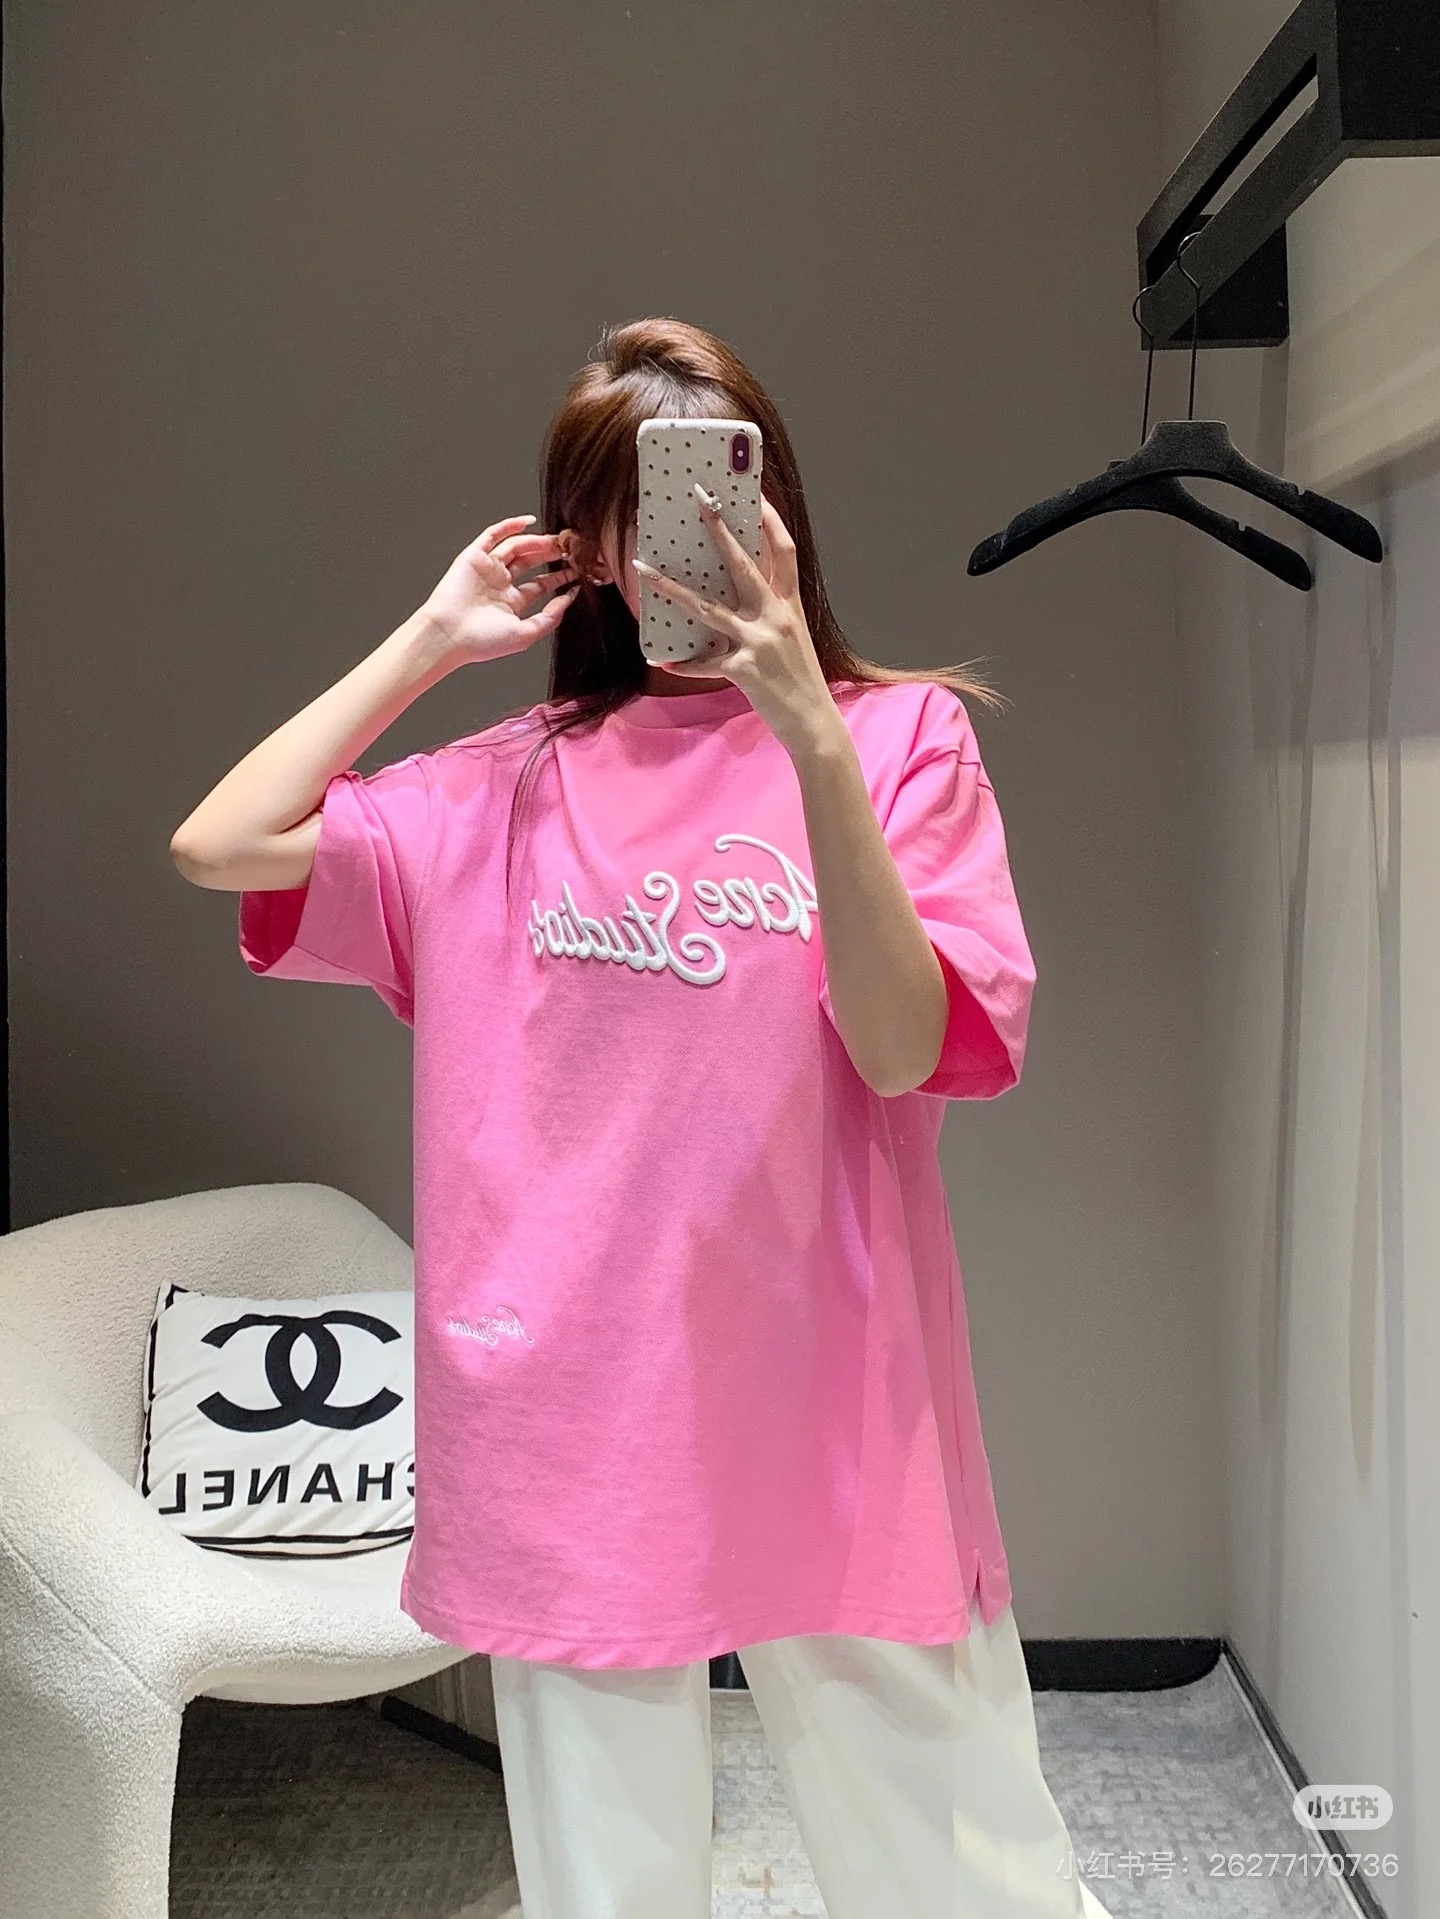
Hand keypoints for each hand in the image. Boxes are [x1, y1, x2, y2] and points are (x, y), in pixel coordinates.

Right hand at [421, 515, 579, 663]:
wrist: (449, 635)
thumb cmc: (482, 641)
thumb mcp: (527, 634)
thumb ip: (550, 617)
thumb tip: (568, 599)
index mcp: (511, 603)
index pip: (540, 584)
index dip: (560, 577)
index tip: (578, 571)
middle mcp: (499, 584)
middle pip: (531, 562)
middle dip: (551, 554)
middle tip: (570, 548)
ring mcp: (487, 569)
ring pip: (516, 547)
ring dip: (537, 541)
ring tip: (556, 540)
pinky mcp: (473, 557)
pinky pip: (492, 536)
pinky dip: (508, 526)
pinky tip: (527, 522)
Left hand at [633, 490, 841, 756]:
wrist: (814, 722)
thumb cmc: (800, 680)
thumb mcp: (792, 638)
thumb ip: (769, 614)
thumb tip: (735, 597)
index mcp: (789, 605)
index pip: (783, 551)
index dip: (770, 520)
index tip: (754, 493)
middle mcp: (776, 617)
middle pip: (743, 564)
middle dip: (719, 531)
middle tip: (700, 502)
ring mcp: (759, 642)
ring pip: (708, 607)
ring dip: (672, 588)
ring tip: (645, 571)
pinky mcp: (745, 670)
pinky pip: (705, 663)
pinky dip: (686, 664)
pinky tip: (664, 662)